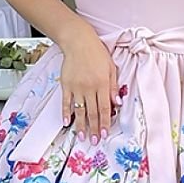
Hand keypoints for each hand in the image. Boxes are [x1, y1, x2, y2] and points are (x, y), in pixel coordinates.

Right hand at [60, 28, 120, 143]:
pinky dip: (66, 113)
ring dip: (81, 125)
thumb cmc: (97, 53)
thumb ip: (114, 86)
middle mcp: (89, 87)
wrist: (78, 42)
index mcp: (102, 84)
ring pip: (79, 110)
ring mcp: (76, 87)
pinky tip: (67, 122)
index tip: (105, 133)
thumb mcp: (111, 67)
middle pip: (92, 112)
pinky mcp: (66, 84)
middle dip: (94, 128)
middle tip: (95, 141)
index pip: (105, 108)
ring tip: (82, 136)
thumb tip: (118, 103)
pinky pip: (66, 102)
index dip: (105, 122)